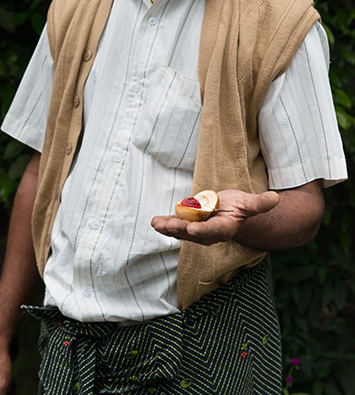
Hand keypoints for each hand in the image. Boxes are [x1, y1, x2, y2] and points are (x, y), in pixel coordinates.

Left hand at [151, 189, 279, 245]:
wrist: (231, 214)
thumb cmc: (242, 209)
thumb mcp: (251, 205)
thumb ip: (261, 204)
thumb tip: (276, 198)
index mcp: (223, 229)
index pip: (212, 231)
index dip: (202, 231)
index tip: (193, 230)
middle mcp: (208, 233)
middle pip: (192, 233)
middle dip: (179, 229)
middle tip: (168, 225)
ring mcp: (196, 230)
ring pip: (180, 230)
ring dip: (168, 227)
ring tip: (156, 223)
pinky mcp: (188, 224)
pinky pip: (175, 225)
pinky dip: (165, 223)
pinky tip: (155, 221)